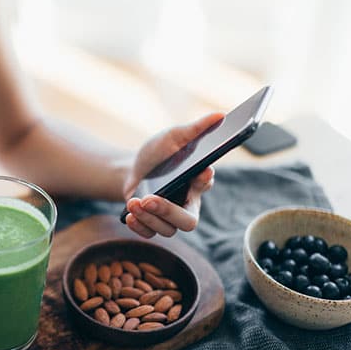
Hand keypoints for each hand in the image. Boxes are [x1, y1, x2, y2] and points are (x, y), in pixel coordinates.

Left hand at [122, 113, 223, 237]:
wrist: (132, 169)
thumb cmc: (158, 153)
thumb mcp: (173, 137)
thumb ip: (196, 129)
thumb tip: (220, 115)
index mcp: (197, 182)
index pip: (206, 185)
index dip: (204, 181)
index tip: (200, 172)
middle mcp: (187, 203)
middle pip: (188, 221)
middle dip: (168, 212)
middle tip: (150, 199)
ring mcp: (170, 218)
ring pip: (167, 230)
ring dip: (148, 217)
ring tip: (134, 202)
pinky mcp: (152, 224)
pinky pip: (150, 234)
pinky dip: (139, 227)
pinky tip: (130, 215)